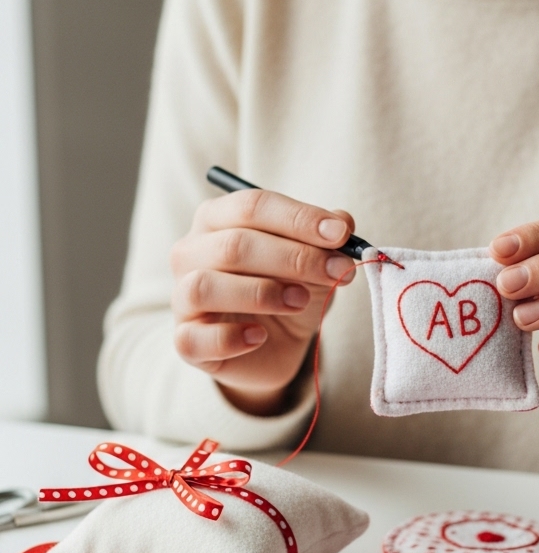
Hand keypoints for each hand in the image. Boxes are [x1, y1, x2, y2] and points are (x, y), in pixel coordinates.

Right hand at [171, 188, 356, 414]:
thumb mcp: (314, 261)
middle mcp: (191, 252)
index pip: (252, 206)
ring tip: (300, 301)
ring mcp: (181, 297)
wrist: (273, 346)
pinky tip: (260, 336)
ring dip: (260, 293)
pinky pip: (193, 338)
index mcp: (217, 218)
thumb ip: (327, 239)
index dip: (298, 218)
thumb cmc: (287, 290)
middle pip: (234, 245)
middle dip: (294, 258)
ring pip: (204, 286)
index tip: (341, 234)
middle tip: (337, 271)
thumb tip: (342, 220)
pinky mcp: (185, 340)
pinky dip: (230, 337)